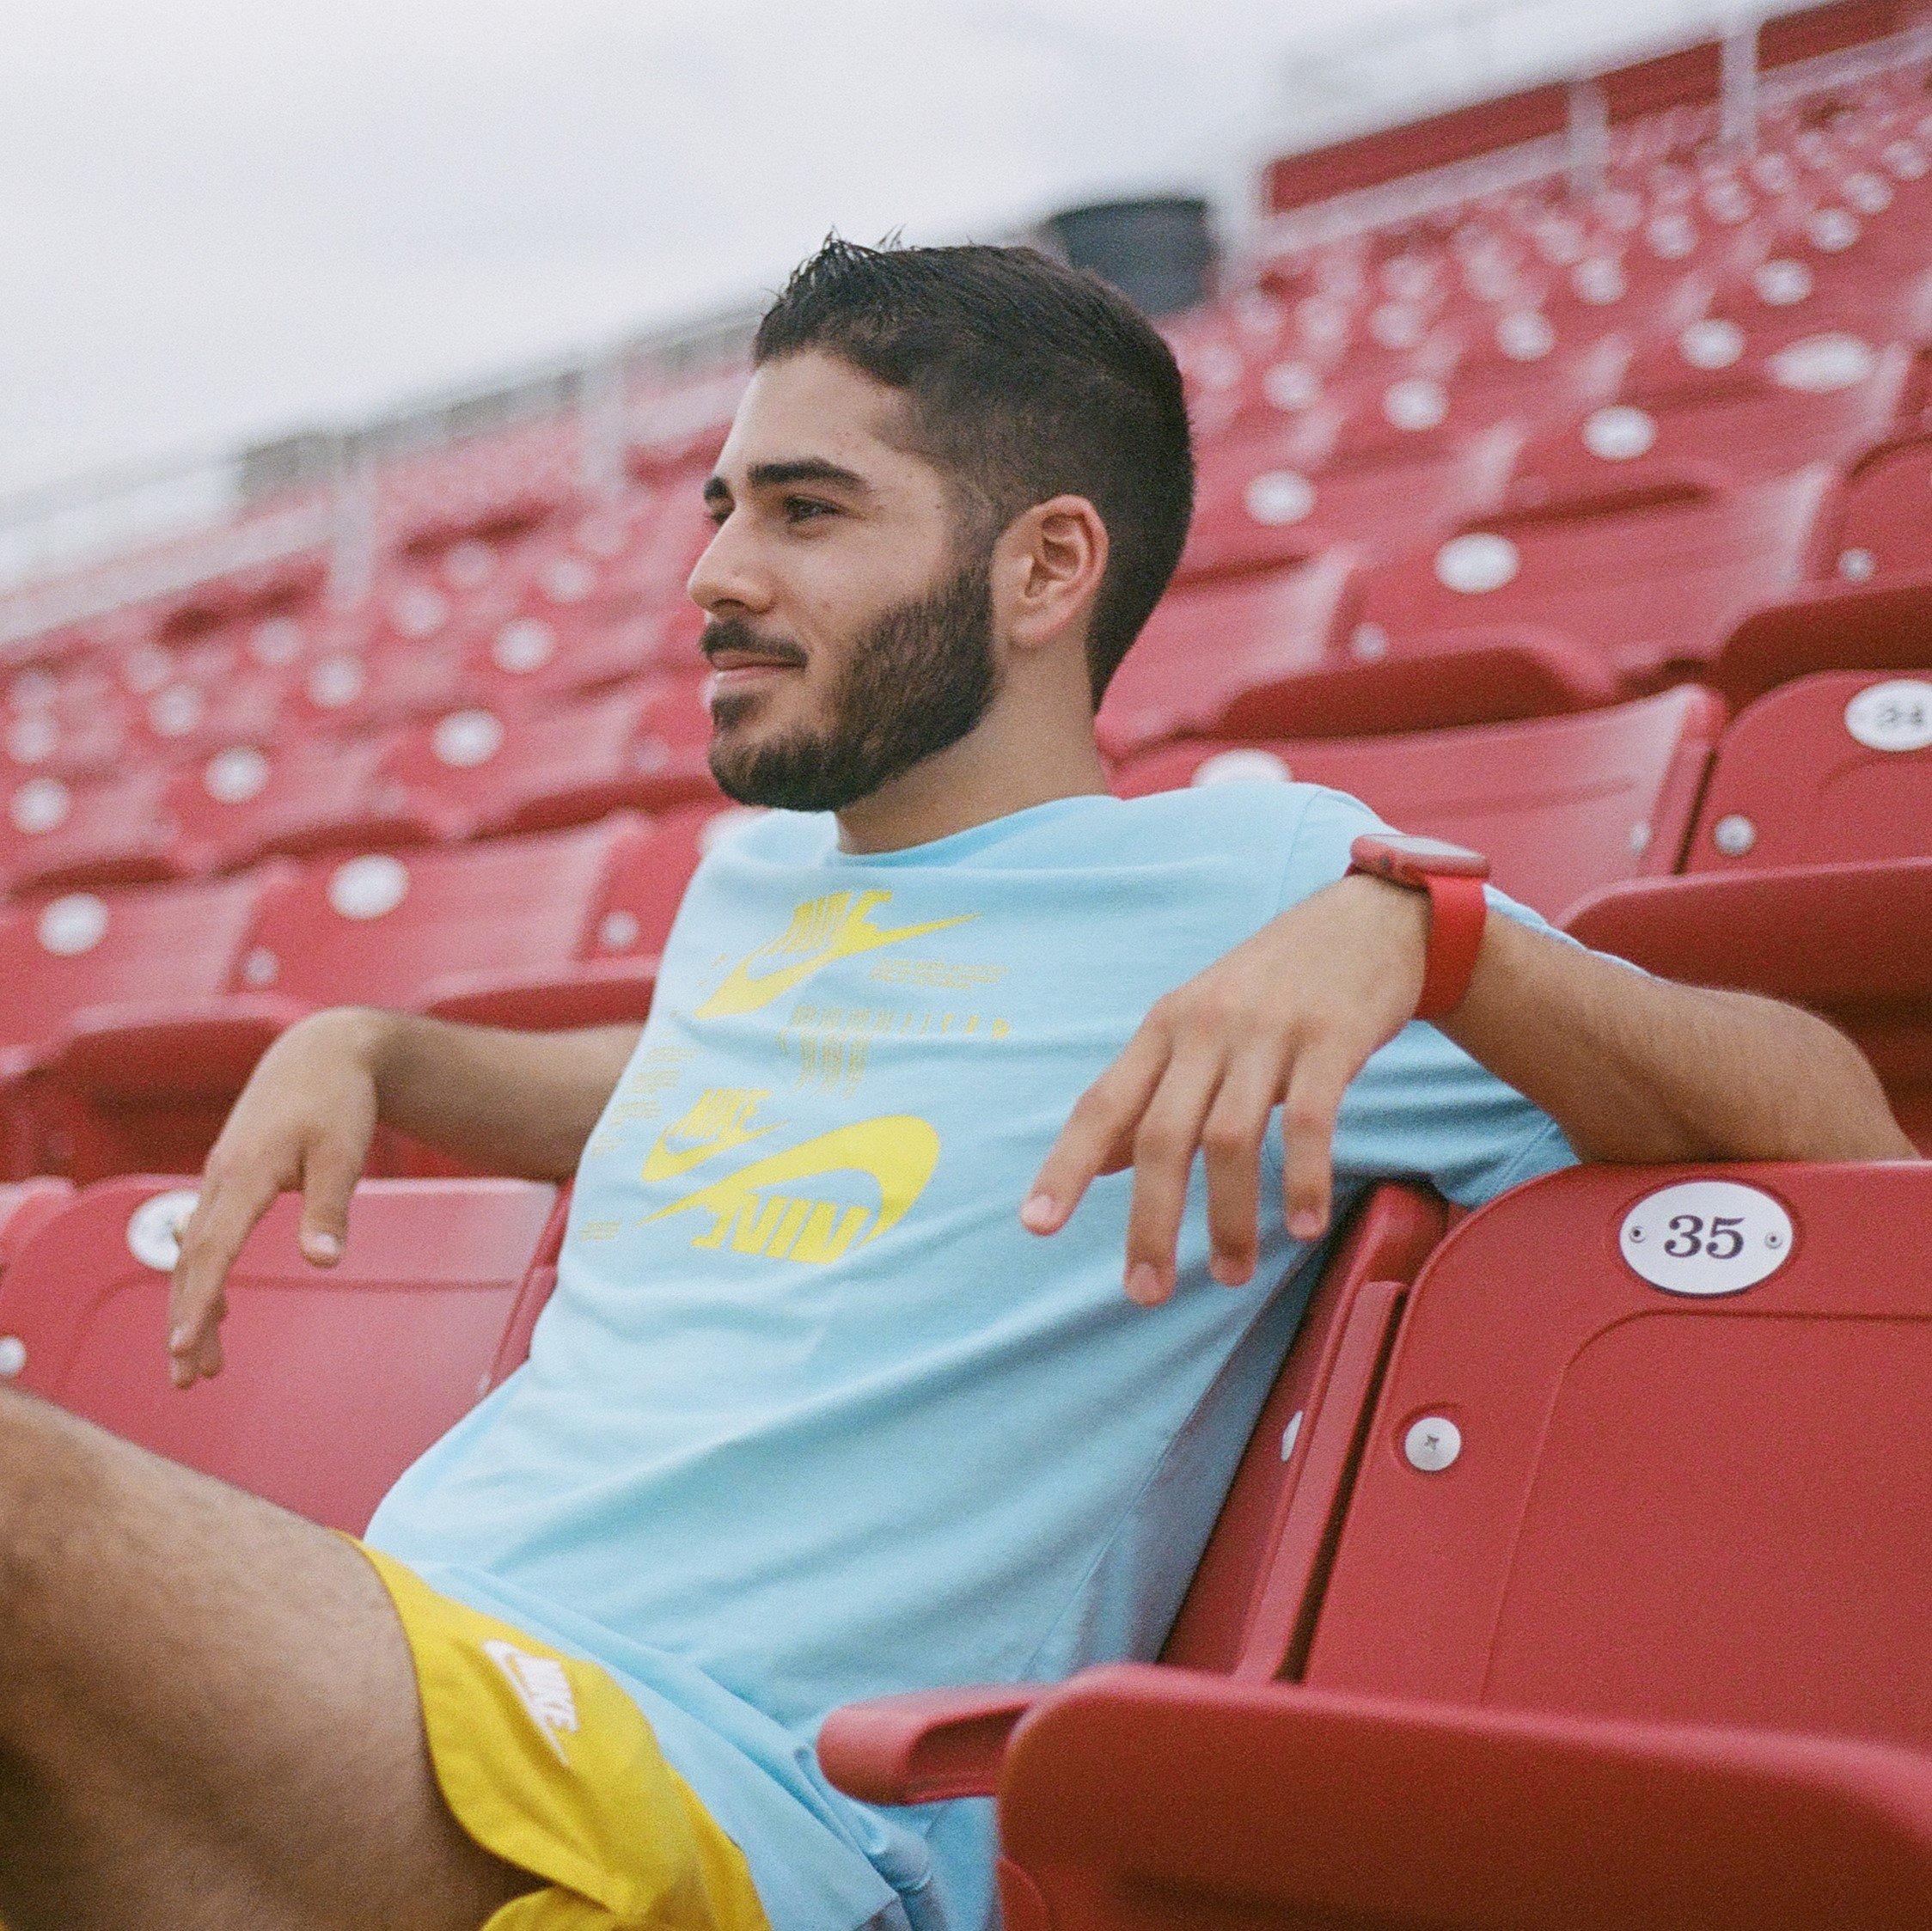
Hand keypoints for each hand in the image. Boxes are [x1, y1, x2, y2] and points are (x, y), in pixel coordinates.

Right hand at [167, 1008, 384, 1386]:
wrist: (323, 1051)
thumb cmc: (339, 1100)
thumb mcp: (344, 1154)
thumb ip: (330, 1209)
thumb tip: (324, 1262)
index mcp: (244, 1175)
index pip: (213, 1251)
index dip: (198, 1303)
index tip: (182, 1350)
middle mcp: (220, 1178)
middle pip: (194, 1263)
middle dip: (186, 1323)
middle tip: (187, 1381)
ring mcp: (220, 1177)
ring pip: (195, 1254)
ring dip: (194, 1308)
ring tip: (200, 1363)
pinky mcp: (229, 1177)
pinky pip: (207, 1237)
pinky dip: (205, 1278)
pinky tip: (215, 1312)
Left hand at [1021, 876, 1429, 1304]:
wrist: (1369, 921)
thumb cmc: (1272, 985)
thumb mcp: (1196, 1021)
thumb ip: (1151, 1089)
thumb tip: (1098, 1161)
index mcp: (1163, 1027)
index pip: (1101, 1103)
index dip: (1066, 1165)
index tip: (1037, 1224)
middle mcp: (1206, 1027)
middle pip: (1161, 1135)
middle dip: (1150, 1221)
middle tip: (1147, 1291)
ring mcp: (1268, 1032)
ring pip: (1230, 1138)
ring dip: (1229, 1218)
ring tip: (1231, 1273)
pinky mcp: (1331, 1039)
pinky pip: (1310, 1121)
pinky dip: (1303, 1179)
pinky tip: (1304, 1226)